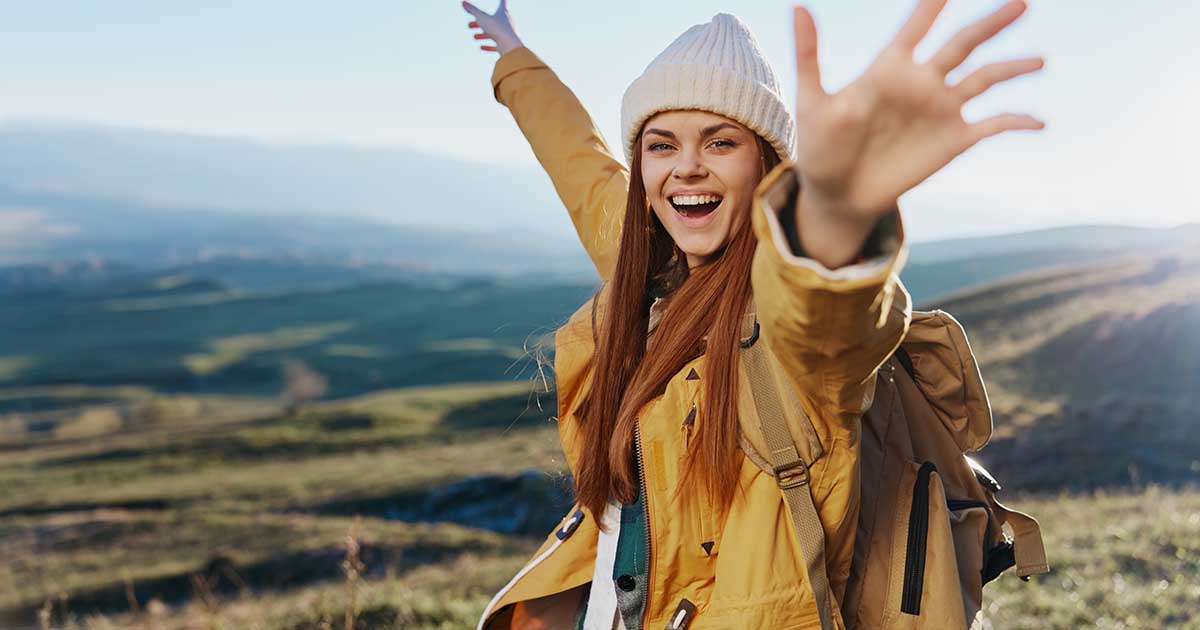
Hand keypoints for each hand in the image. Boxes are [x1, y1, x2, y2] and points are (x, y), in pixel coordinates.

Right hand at [462, 0, 523, 54]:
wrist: (511, 46)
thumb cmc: (497, 28)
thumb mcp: (482, 18)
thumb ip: (472, 10)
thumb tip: (463, 2)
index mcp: (504, 12)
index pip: (503, 1)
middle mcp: (508, 22)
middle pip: (493, 19)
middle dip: (481, 22)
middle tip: (470, 25)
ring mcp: (507, 34)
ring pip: (494, 32)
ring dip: (483, 34)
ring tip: (474, 37)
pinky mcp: (507, 45)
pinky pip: (496, 45)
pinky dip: (488, 46)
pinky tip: (481, 47)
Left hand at [791, 0, 1044, 223]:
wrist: (837, 194)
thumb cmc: (819, 146)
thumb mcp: (812, 101)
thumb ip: (809, 54)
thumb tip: (798, 6)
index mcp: (889, 68)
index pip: (916, 26)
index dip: (932, 4)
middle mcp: (921, 82)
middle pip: (963, 43)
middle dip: (991, 23)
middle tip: (1022, 3)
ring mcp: (940, 110)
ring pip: (985, 79)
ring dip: (1013, 68)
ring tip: (1040, 60)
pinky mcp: (953, 140)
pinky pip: (993, 125)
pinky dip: (1017, 121)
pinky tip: (1039, 122)